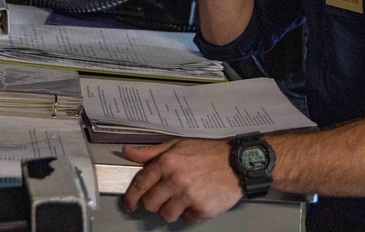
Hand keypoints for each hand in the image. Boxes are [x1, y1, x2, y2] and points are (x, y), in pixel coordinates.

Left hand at [121, 139, 242, 222]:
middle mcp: (176, 179)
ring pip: (166, 215)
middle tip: (162, 197)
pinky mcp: (201, 209)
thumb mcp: (177, 145)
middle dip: (153, 202)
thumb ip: (150, 152)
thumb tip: (127, 152)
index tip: (129, 204)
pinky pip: (185, 219)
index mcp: (167, 162)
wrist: (237, 163)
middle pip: (150, 204)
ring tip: (181, 198)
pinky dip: (188, 213)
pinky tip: (195, 200)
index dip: (131, 197)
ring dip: (170, 210)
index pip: (140, 184)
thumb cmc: (207, 152)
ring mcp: (189, 196)